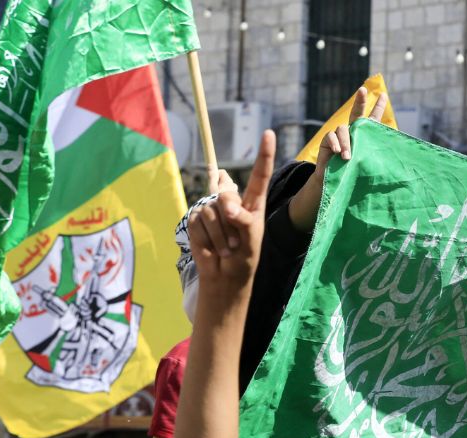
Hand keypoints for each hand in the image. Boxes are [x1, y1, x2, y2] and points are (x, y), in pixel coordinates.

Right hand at [187, 131, 275, 291]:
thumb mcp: (251, 239)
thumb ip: (243, 220)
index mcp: (253, 203)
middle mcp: (232, 201)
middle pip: (226, 195)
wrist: (224, 275)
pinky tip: (213, 248)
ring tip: (226, 248)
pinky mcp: (197, 218)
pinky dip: (207, 239)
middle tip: (235, 241)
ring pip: (212, 212)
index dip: (264, 154)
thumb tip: (227, 209)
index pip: (259, 175)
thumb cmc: (244, 257)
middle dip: (230, 218)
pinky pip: (198, 222)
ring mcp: (213, 208)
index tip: (269, 133)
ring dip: (220, 236)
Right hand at [288, 86, 388, 229]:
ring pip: (343, 129)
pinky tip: (337, 153)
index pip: (372, 120)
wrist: (335, 184)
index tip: (383, 95)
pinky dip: (335, 144)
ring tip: (347, 157)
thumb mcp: (366, 164)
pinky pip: (331, 137)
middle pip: (356, 113)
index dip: (377, 107)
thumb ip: (373, 156)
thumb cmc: (353, 175)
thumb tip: (392, 152)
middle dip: (359, 101)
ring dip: (346, 142)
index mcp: (364, 137)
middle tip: (363, 90)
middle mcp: (352, 133)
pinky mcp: (327, 141)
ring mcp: (339, 136)